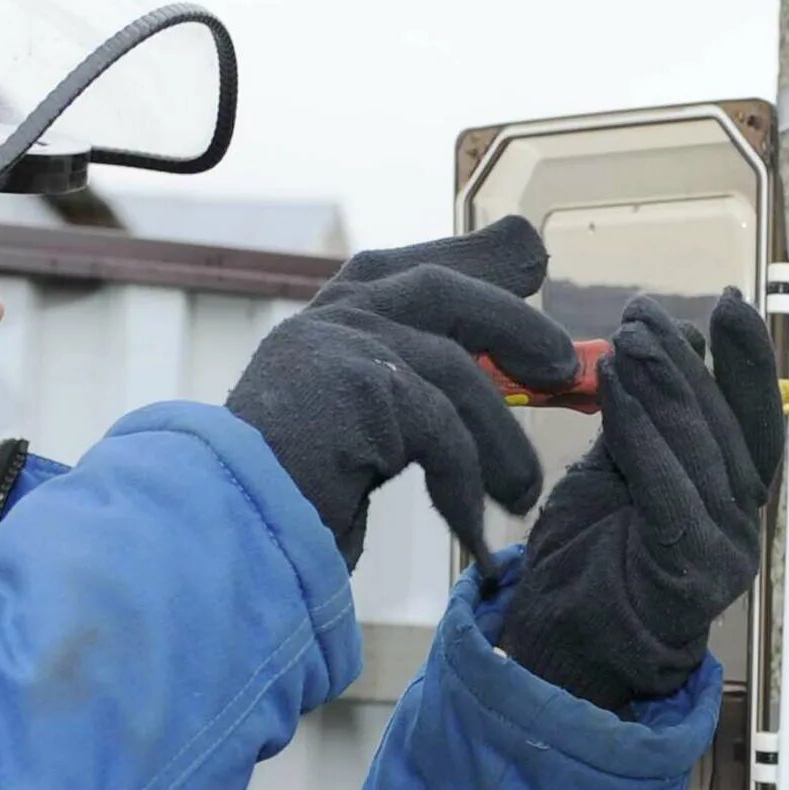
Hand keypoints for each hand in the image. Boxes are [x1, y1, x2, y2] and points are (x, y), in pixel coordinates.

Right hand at [224, 218, 579, 566]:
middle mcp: (331, 319)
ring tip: (523, 493)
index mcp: (326, 322)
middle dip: (511, 320)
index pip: (404, 267)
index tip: (528, 257)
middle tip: (563, 364)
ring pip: (453, 370)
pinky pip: (442, 430)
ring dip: (500, 439)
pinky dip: (466, 484)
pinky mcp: (360, 386)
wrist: (225, 531)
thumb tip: (485, 379)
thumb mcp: (354, 430)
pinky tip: (476, 528)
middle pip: (441, 290)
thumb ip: (402, 393)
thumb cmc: (287, 498)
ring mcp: (342, 343)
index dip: (473, 259)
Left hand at [495, 292, 783, 711]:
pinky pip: (669, 493)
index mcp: (735, 490)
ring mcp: (726, 551)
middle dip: (688, 362)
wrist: (567, 641)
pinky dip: (642, 436)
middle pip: (728, 426)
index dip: (747, 358)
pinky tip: (615, 391)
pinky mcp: (694, 576)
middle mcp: (742, 519)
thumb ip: (645, 415)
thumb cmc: (591, 552)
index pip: (754, 413)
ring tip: (627, 342)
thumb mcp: (619, 465)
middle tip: (644, 315)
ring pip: (702, 453)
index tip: (728, 302)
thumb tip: (666, 344)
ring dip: (663, 389)